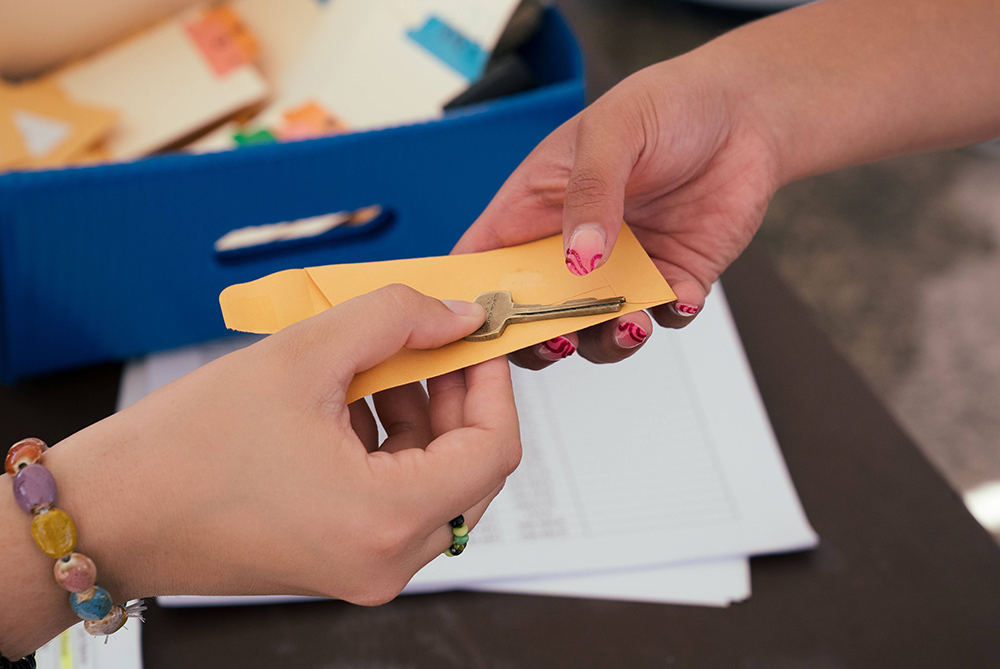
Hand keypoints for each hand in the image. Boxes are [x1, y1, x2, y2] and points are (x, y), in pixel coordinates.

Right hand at [37, 286, 518, 615]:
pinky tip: (351, 400)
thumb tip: (459, 314)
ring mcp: (365, 569)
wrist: (111, 513)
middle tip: (434, 338)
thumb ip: (396, 319)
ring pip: (433, 480)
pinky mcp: (343, 560)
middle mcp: (386, 561)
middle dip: (455, 394)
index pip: (493, 451)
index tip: (479, 337)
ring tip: (377, 363)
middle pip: (468, 468)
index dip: (494, 382)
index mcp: (385, 520)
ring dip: (419, 414)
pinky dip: (388, 444)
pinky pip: (395, 497)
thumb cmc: (185, 448)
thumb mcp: (303, 355)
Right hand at [454, 56, 779, 367]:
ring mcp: (623, 268)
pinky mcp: (673, 278)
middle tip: (558, 340)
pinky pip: (664, 316)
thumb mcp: (613, 129)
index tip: (478, 326)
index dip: (474, 299)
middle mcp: (572, 245)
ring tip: (628, 324)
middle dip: (538, 338)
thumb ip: (590, 191)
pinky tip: (680, 294)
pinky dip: (669, 316)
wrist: (747, 110)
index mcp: (535, 206)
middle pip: (532, 314)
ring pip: (595, 330)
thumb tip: (578, 257)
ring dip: (606, 339)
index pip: (484, 262)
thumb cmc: (668, 103)